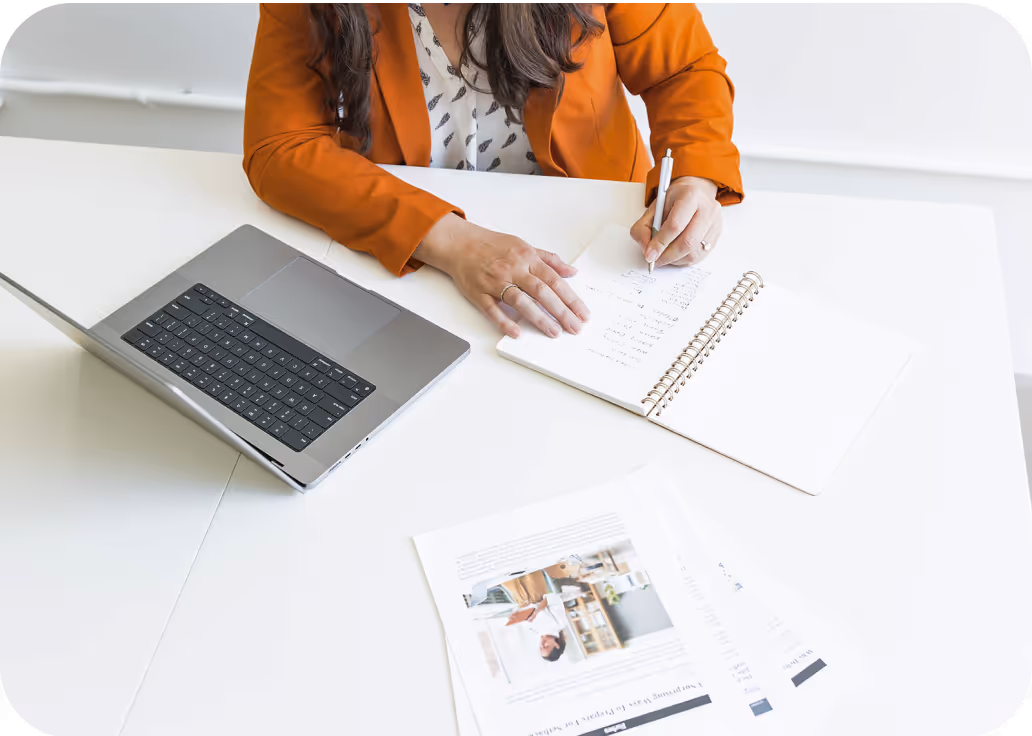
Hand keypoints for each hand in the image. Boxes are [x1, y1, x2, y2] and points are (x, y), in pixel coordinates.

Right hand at [414, 214, 590, 338]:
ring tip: (553, 332)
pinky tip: (517, 333)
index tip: (582, 314)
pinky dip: (504, 322)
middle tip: (574, 327)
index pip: (554, 280)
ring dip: (538, 318)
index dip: (570, 298)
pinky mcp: (479, 293)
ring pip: (520, 301)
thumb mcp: (524, 246)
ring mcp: (495, 282)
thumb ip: (549, 260)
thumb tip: (571, 272)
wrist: (461, 244)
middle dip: (560, 311)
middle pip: (541, 292)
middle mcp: (513, 269)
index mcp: (526, 258)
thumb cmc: (493, 246)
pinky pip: (492, 310)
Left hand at [631, 176, 722, 267]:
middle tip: (655, 260)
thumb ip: (644, 228)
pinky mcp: (717, 236)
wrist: (695, 193)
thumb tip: (647, 251)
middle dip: (667, 256)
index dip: (660, 243)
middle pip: (687, 242)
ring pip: (693, 253)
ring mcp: (715, 223)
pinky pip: (699, 256)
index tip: (650, 254)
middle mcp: (708, 209)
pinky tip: (675, 254)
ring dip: (674, 260)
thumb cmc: (675, 200)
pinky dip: (683, 260)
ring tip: (664, 255)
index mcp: (690, 196)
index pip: (675, 225)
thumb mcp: (654, 208)